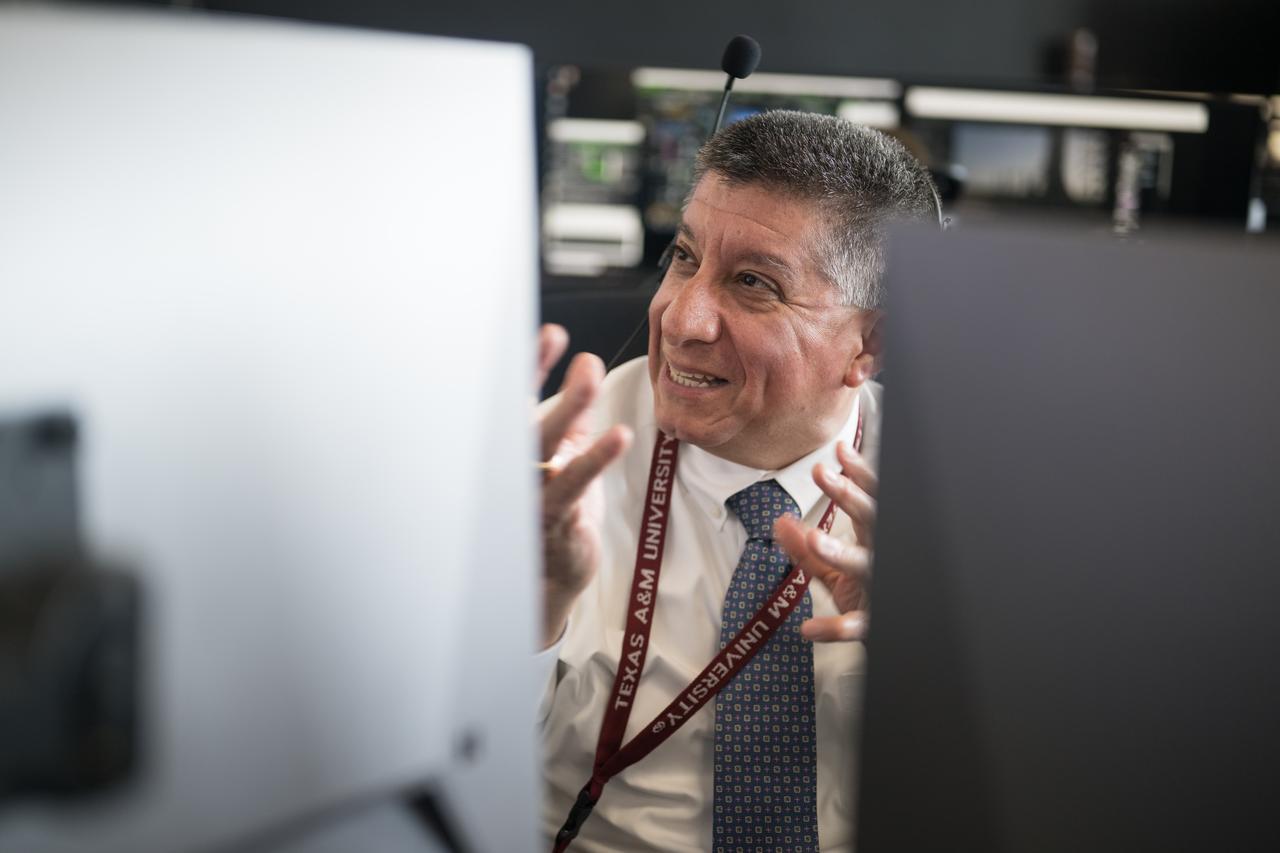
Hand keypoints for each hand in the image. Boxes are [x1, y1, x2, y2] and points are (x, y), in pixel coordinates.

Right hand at [536, 324, 631, 647]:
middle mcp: (515, 465)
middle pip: (525, 412)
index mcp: (517, 446)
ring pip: (544, 445)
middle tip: (574, 350)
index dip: (532, 364)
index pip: (519, 397)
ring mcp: (529, 491)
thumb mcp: (565, 455)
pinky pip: (572, 485)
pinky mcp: (553, 518)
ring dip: (567, 407)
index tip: (553, 333)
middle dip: (539, 373)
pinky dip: (593, 459)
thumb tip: (586, 366)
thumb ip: (573, 416)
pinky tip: (618, 435)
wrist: (548, 577)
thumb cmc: (557, 509)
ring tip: (590, 374)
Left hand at [774, 440, 876, 642]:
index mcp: (871, 542)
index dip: (857, 474)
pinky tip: (808, 629)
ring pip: (863, 566)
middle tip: (822, 472)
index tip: (840, 450)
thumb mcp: (833, 571)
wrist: (891, 640)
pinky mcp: (871, 623)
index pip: (868, 501)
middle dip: (848, 495)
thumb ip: (805, 549)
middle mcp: (878, 559)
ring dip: (839, 552)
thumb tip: (779, 522)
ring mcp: (878, 590)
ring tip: (814, 539)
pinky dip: (834, 627)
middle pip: (870, 520)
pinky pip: (855, 625)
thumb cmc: (864, 600)